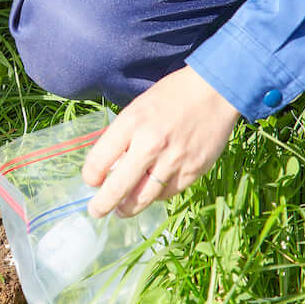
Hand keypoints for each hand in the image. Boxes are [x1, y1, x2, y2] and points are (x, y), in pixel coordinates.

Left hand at [82, 66, 240, 217]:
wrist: (214, 91)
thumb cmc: (171, 97)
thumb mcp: (137, 108)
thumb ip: (123, 136)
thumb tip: (109, 168)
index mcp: (131, 123)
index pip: (99, 161)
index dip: (90, 176)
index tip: (90, 181)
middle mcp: (150, 144)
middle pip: (118, 188)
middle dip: (102, 204)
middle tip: (96, 211)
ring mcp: (173, 160)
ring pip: (143, 198)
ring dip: (129, 208)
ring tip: (122, 210)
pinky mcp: (193, 170)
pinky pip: (168, 193)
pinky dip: (156, 196)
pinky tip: (151, 193)